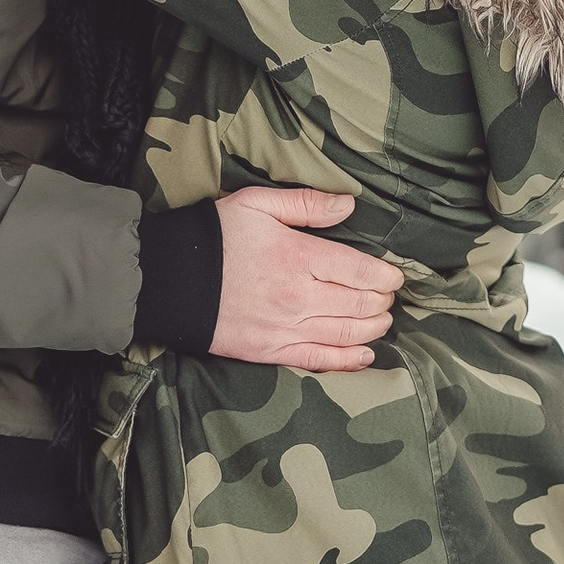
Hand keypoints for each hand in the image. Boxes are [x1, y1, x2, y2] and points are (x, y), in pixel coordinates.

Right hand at [212, 189, 404, 372]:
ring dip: (373, 328)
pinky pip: (319, 360)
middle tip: (387, 296)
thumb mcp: (257, 204)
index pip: (361, 271)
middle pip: (360, 305)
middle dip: (382, 301)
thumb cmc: (215, 237)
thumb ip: (306, 204)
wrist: (169, 281)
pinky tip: (365, 355)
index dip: (386, 276)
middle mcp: (298, 296)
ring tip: (382, 320)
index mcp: (298, 256)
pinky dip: (348, 360)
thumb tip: (348, 205)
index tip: (394, 276)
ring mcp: (285, 328)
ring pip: (347, 334)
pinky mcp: (271, 351)